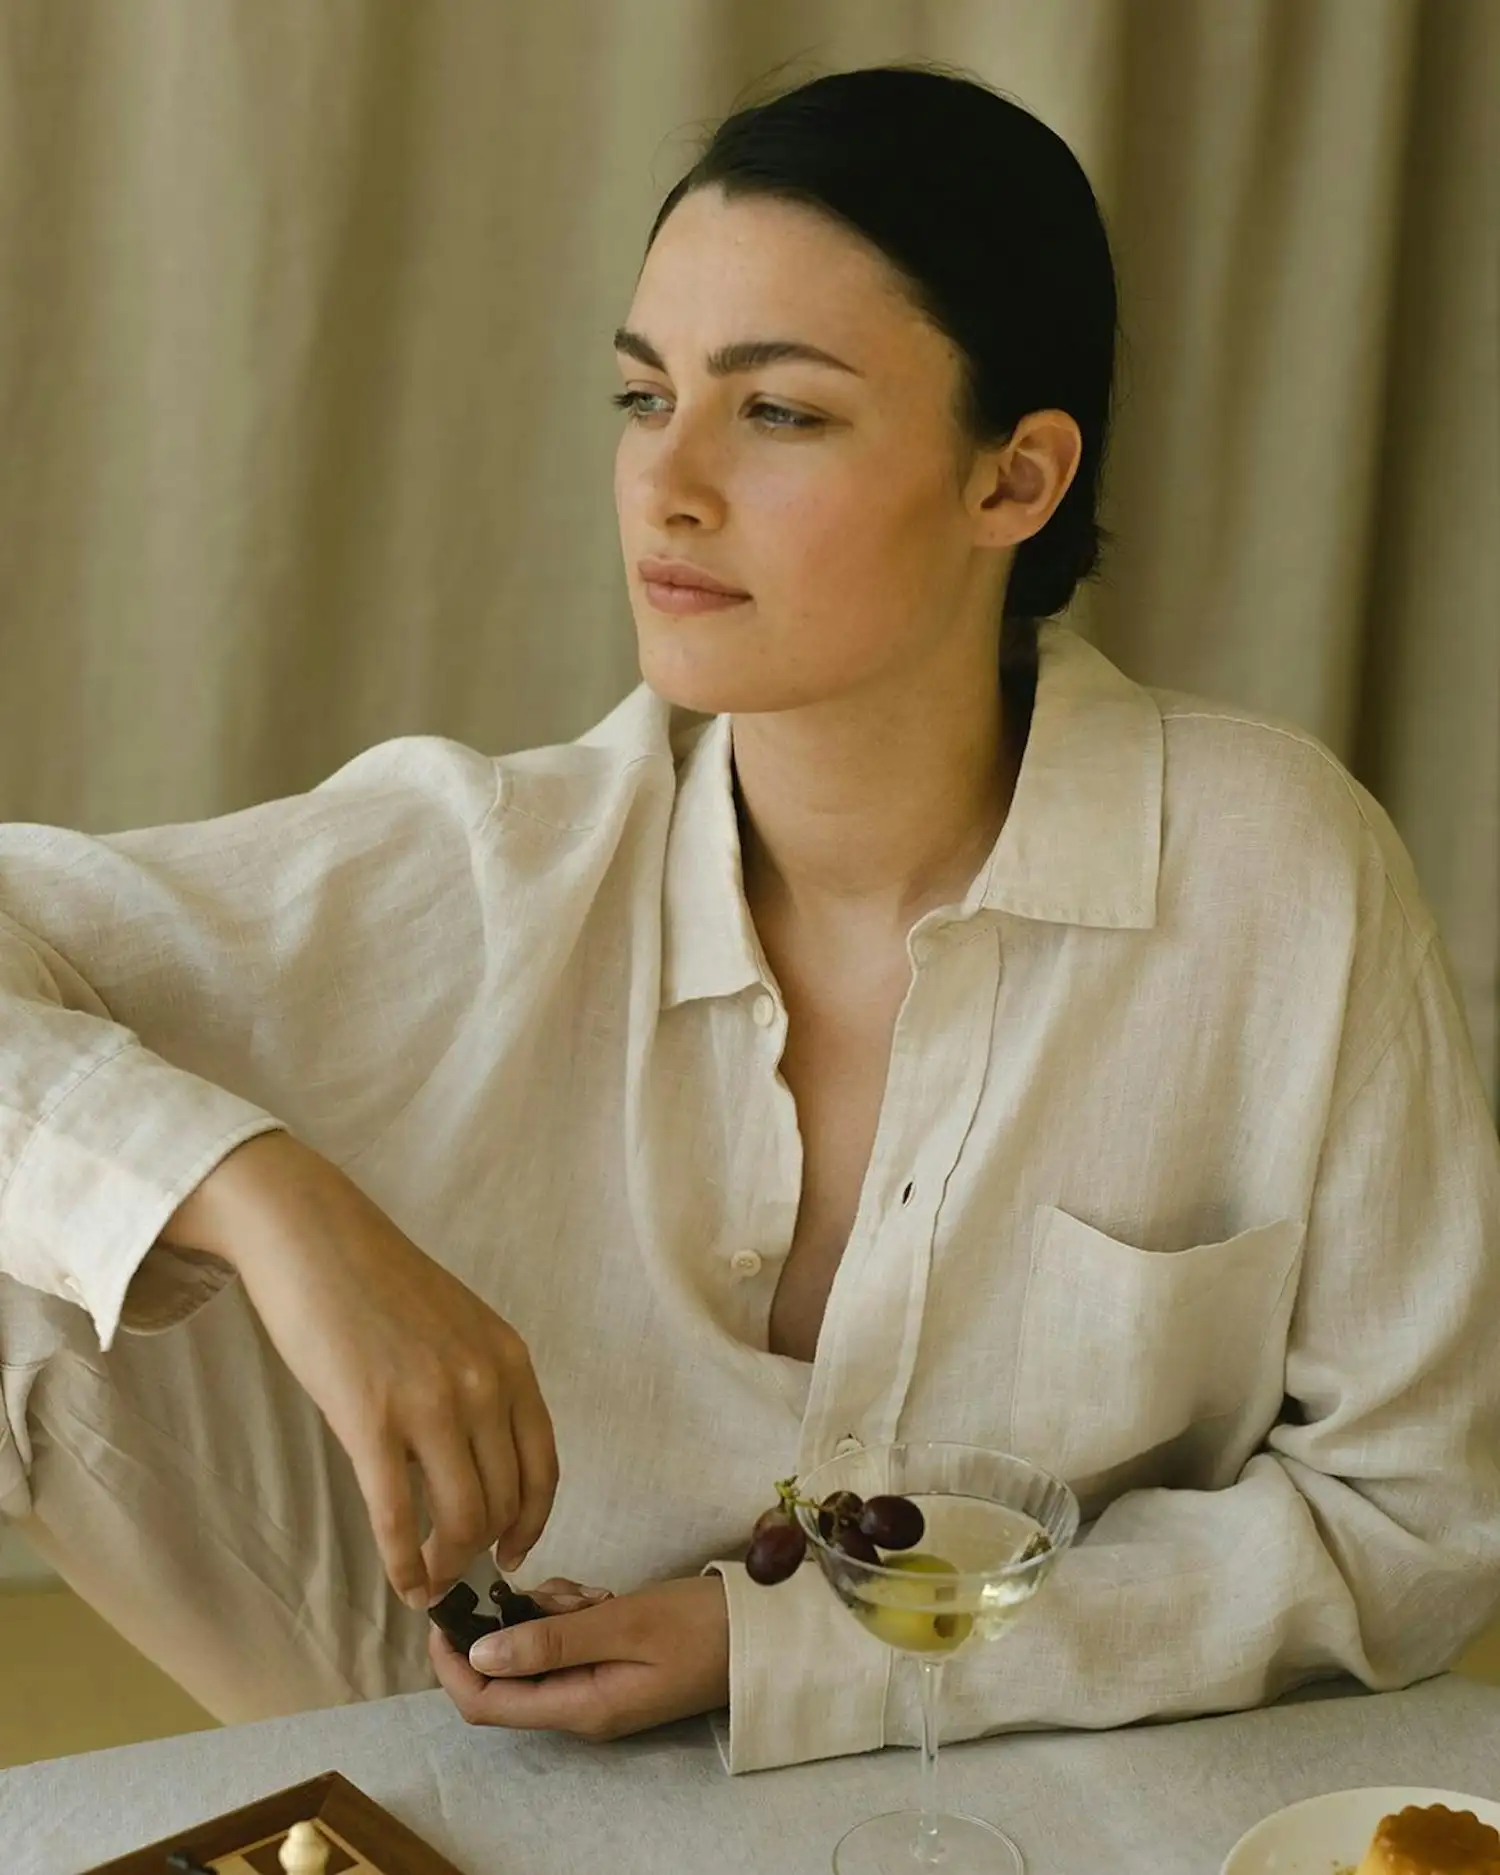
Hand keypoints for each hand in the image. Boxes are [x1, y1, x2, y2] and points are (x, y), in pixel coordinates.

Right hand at [162, 1132, 557, 1608]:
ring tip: (429, 1580)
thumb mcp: (456, 1326)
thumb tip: (473, 1461)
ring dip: (447, 1564)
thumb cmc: (377, 1280)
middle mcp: (483, 1383)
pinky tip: (400, 1581)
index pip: (543, 1465)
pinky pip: (399, 1516)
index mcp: (509, 1359)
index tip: (514, 1552)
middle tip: (457, 1573)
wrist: (313, 1237)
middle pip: (503, 1500)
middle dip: (483, 1549)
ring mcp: (431, 1403)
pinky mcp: (371, 1420)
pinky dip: (404, 1563)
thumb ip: (477, 1384)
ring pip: (462, 1517)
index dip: (533, 1521)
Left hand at [429, 1575, 729, 1741]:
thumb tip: (480, 1654)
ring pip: (535, 1648)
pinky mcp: (609, 1665)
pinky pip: (564, 1640)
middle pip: (507, 1673)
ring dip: (546, 1611)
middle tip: (558, 1590)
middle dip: (512, 1623)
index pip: (486, 1704)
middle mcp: (578, 1707)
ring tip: (591, 1592)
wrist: (763, 1630)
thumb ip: (552, 1638)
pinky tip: (600, 1595)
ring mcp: (595, 1688)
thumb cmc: (700, 1626)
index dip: (452, 1664)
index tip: (445, 1611)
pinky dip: (569, 1610)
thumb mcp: (625, 1624)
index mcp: (578, 1708)